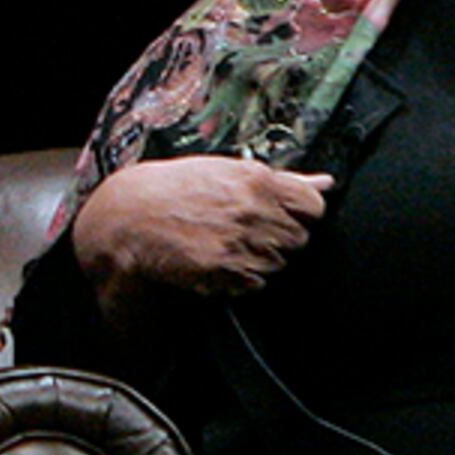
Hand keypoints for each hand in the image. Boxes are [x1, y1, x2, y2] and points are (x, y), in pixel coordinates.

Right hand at [71, 157, 334, 302]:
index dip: (302, 213)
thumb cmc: (176, 188)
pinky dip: (242, 277)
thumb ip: (283, 180)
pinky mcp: (223, 271)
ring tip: (228, 243)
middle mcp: (252, 211)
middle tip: (248, 229)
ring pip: (279, 264)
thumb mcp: (227, 170)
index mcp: (257, 181)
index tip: (285, 214)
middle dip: (279, 236)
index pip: (315, 207)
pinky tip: (220, 260)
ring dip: (259, 258)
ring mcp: (238, 243)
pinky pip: (255, 283)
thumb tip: (325, 183)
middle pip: (299, 238)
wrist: (130, 218)